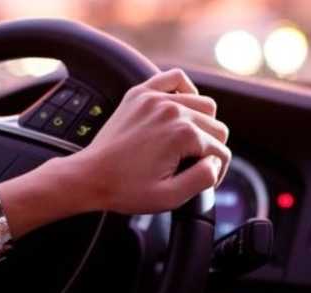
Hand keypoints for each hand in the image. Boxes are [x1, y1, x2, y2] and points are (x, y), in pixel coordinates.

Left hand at [64, 68, 231, 213]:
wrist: (90, 177)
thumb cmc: (126, 189)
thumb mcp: (171, 197)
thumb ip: (204, 178)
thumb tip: (216, 162)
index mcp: (182, 134)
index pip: (220, 151)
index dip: (215, 171)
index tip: (200, 180)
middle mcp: (172, 110)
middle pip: (216, 127)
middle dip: (210, 149)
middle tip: (191, 166)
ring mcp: (155, 98)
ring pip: (203, 104)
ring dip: (202, 124)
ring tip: (186, 144)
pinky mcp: (141, 94)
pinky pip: (176, 78)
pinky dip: (186, 91)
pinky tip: (182, 109)